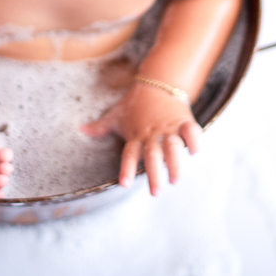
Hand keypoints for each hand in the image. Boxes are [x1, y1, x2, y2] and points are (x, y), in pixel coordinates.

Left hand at [81, 83, 200, 195]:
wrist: (156, 83)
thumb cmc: (134, 105)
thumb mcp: (116, 116)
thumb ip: (100, 127)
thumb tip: (80, 129)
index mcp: (135, 136)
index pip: (129, 154)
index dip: (127, 168)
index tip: (125, 184)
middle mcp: (152, 134)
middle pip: (152, 155)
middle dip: (154, 174)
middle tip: (155, 193)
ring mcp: (169, 128)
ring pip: (172, 146)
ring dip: (175, 163)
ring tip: (175, 180)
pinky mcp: (184, 121)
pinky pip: (191, 131)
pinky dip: (195, 140)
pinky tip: (195, 152)